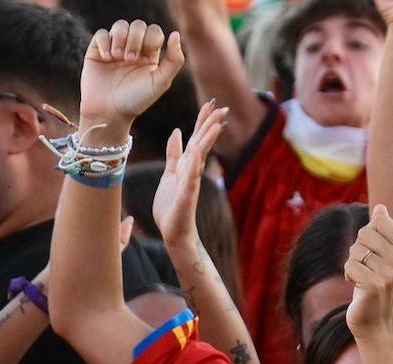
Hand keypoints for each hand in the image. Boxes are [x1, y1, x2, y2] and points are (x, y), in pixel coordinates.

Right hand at [80, 20, 184, 129]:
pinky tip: (106, 58)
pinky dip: (105, 43)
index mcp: (150, 55)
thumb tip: (176, 34)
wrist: (109, 112)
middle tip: (131, 59)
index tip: (145, 58)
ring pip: (120, 25)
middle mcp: (133, 49)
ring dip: (121, 39)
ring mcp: (115, 48)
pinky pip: (101, 34)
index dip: (151, 38)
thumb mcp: (160, 82)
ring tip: (118, 57)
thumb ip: (174, 61)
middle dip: (135, 39)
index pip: (154, 31)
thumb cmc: (136, 100)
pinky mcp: (97, 50)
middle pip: (138, 25)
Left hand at [153, 101, 229, 248]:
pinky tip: (198, 152)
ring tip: (217, 124)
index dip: (202, 121)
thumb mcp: (170, 173)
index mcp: (186, 165)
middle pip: (202, 143)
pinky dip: (194, 164)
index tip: (210, 103)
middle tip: (222, 107)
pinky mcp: (186, 194)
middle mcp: (191, 170)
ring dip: (208, 140)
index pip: (196, 138)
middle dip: (210, 125)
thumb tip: (177, 131)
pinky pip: (191, 176)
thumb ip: (174, 154)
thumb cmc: (171, 206)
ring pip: (200, 156)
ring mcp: (190, 181)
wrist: (173, 231)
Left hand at [345, 204, 392, 336]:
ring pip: (355, 250)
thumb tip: (381, 207)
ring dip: (352, 264)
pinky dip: (349, 275)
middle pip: (364, 234)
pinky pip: (350, 265)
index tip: (373, 254)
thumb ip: (381, 231)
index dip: (367, 236)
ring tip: (362, 279)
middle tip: (366, 269)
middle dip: (357, 251)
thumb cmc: (375, 285)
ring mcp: (389, 273)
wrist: (374, 321)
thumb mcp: (381, 256)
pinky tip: (358, 287)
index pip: (379, 222)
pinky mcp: (374, 285)